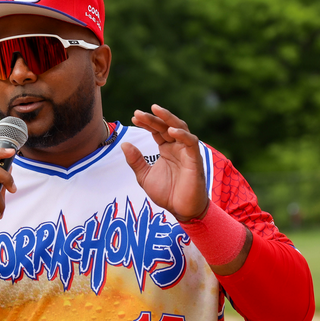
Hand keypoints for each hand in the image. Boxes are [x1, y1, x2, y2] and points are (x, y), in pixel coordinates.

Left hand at [121, 105, 208, 221]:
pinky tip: (171, 131)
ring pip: (180, 128)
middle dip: (153, 118)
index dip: (146, 123)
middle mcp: (177, 147)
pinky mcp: (195, 159)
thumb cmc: (167, 194)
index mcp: (166, 149)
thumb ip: (136, 161)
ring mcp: (187, 152)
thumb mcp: (145, 176)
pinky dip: (182, 135)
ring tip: (156, 110)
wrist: (182, 210)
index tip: (134, 117)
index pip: (157, 130)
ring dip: (168, 118)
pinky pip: (191, 142)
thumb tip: (124, 144)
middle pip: (166, 126)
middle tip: (138, 113)